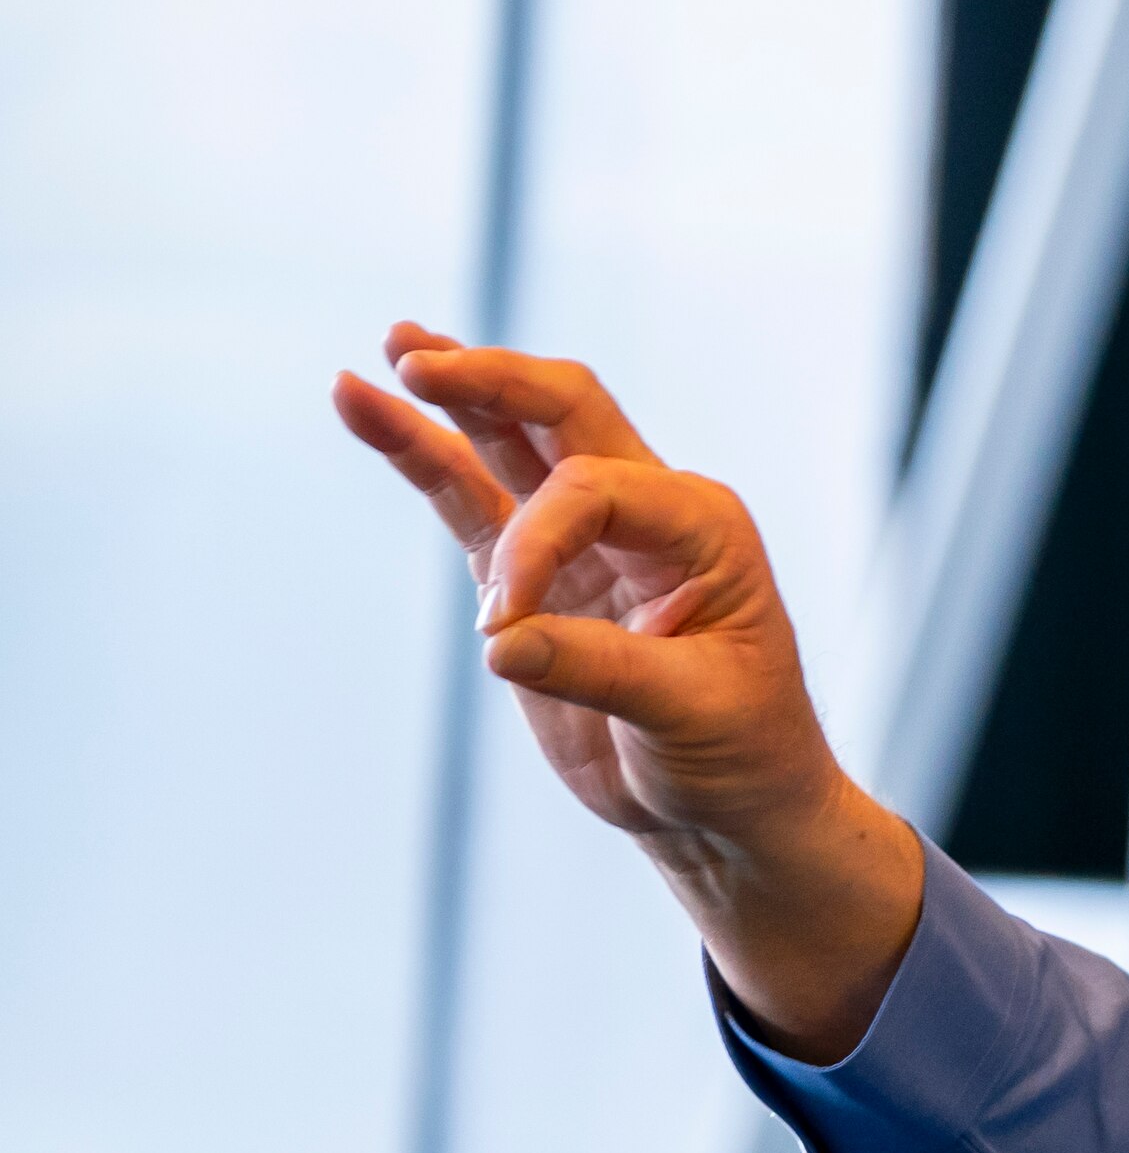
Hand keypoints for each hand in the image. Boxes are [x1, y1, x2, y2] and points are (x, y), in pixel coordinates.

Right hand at [331, 324, 921, 1054]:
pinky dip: (422, 455)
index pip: (595, 489)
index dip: (535, 546)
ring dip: (452, 394)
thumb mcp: (688, 713)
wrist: (731, 806)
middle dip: (493, 379)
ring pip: (510, 443)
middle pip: (564, 411)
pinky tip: (366, 406)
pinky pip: (470, 500)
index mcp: (703, 528)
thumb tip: (503, 646)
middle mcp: (650, 512)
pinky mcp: (534, 578)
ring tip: (392, 346)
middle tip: (414, 357)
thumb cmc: (738, 753)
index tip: (503, 635)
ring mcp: (586, 538)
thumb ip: (598, 669)